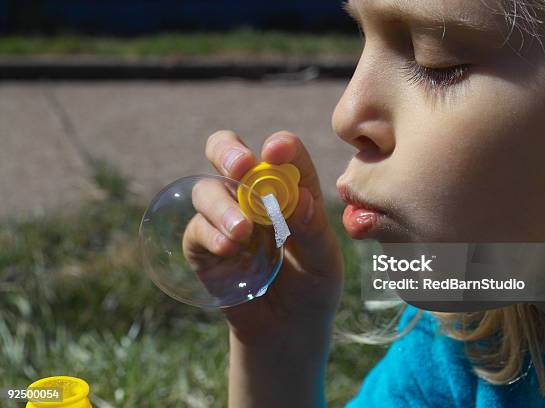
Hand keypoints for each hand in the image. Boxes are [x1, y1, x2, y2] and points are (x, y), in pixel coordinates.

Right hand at [182, 130, 342, 343]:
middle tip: (240, 165)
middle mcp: (252, 195)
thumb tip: (298, 199)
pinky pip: (196, 231)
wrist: (288, 329)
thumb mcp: (324, 260)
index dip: (280, 146)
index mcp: (288, 189)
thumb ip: (313, 229)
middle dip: (228, 151)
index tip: (276, 150)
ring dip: (222, 204)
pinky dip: (209, 234)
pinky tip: (228, 247)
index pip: (282, 154)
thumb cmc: (313, 286)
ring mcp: (224, 219)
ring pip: (207, 190)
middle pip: (227, 154)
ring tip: (243, 230)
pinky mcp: (203, 248)